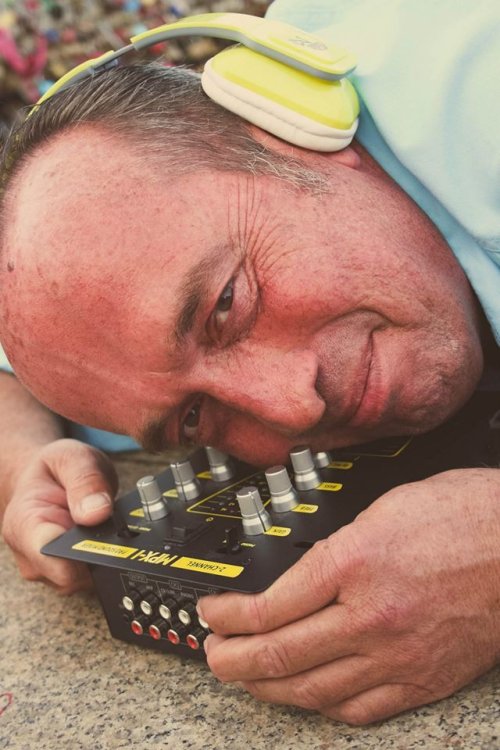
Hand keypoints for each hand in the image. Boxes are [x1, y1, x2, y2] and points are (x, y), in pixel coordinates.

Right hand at [1, 438, 117, 592]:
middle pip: (72, 575)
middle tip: (114, 522)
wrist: (45, 480)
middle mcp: (31, 556)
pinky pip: (93, 575)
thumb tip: (98, 512)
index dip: (83, 553)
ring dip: (104, 555)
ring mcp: (48, 570)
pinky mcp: (67, 575)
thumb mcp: (72, 458)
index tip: (107, 538)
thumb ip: (86, 481)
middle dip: (100, 553)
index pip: (51, 556)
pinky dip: (105, 557)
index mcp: (24, 525)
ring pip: (86, 579)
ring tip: (106, 523)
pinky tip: (105, 536)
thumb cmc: (54, 470)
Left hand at [198, 469, 499, 724]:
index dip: (229, 615)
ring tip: (244, 676)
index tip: (213, 612)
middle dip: (231, 658)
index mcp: (355, 562)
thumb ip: (339, 544)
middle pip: (279, 653)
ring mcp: (396, 655)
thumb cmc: (464, 515)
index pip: (270, 605)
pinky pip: (358, 709)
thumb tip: (304, 570)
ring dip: (266, 685)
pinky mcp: (422, 681)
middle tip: (211, 653)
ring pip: (311, 688)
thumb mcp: (385, 507)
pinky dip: (320, 705)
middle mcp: (370, 615)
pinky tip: (305, 695)